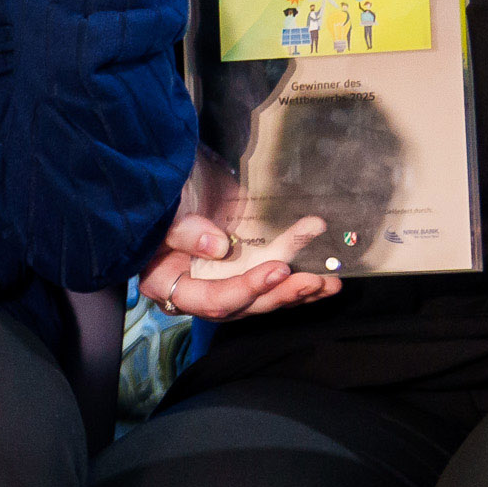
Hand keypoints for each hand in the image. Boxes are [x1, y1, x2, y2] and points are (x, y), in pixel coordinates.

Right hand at [133, 160, 340, 320]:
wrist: (166, 180)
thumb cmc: (158, 196)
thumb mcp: (163, 210)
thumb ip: (182, 230)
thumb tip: (217, 246)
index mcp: (169, 284)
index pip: (212, 299)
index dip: (246, 288)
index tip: (278, 268)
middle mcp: (196, 291)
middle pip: (243, 306)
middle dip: (280, 294)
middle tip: (312, 280)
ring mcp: (220, 282)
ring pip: (261, 299)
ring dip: (296, 292)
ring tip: (329, 283)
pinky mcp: (238, 270)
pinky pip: (268, 284)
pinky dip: (295, 282)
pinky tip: (324, 280)